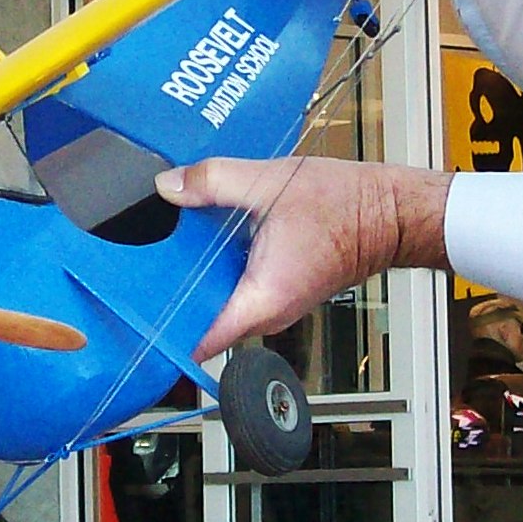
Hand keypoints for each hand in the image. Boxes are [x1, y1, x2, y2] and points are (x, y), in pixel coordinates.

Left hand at [157, 156, 450, 355]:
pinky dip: (214, 270)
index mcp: (261, 300)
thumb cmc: (347, 206)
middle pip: (201, 321)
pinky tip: (198, 241)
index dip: (162, 330)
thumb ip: (213, 182)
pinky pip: (234, 289)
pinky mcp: (277, 289)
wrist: (392, 212)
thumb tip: (167, 185)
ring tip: (157, 251)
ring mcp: (272, 305)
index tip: (131, 313)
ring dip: (192, 281)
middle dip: (168, 299)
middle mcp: (266, 314)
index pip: (198, 340)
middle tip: (131, 270)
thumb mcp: (269, 181)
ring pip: (217, 304)